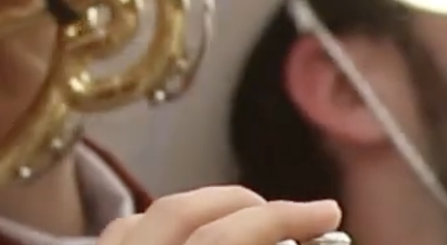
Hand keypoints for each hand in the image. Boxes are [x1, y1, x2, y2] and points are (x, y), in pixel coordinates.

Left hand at [95, 187, 339, 244]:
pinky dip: (155, 231)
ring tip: (246, 224)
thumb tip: (290, 241)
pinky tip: (187, 241)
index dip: (283, 219)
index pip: (225, 238)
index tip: (328, 212)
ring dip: (198, 213)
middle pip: (179, 212)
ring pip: (139, 220)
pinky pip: (117, 239)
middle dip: (242, 205)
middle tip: (294, 216)